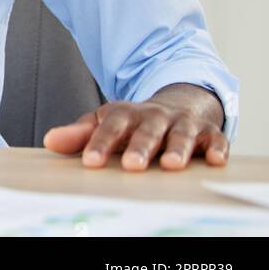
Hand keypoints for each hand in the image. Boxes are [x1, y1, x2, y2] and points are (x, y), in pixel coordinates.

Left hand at [43, 84, 229, 170]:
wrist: (178, 104)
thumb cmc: (135, 123)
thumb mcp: (106, 124)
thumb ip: (80, 134)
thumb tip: (49, 141)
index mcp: (126, 114)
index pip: (110, 127)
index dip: (99, 143)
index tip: (89, 162)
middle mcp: (156, 117)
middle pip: (147, 131)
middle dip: (139, 147)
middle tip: (131, 165)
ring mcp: (183, 124)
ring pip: (181, 135)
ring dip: (177, 149)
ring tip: (171, 165)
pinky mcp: (210, 133)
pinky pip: (217, 140)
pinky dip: (218, 150)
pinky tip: (216, 161)